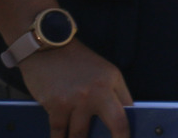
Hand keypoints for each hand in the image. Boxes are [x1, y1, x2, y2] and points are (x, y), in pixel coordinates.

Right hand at [17, 40, 132, 137]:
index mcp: (113, 81)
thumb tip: (121, 119)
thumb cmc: (76, 62)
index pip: (128, 110)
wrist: (48, 48)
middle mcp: (98, 91)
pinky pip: (59, 133)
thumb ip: (114, 93)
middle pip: (116, 123)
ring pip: (81, 135)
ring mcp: (77, 100)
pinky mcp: (56, 106)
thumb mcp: (103, 71)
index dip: (129, 130)